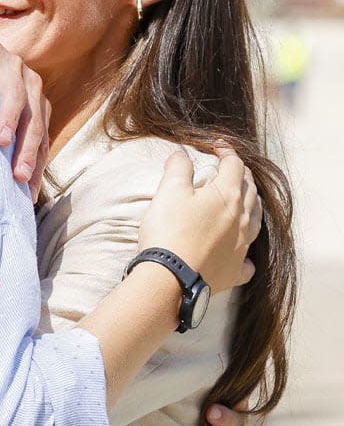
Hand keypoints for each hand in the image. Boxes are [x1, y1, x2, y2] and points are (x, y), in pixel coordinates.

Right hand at [0, 19, 49, 200]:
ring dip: (8, 116)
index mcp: (35, 101)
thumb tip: (2, 185)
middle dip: (28, 147)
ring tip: (1, 139)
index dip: (36, 164)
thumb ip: (2, 140)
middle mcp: (27, 80)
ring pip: (14, 91)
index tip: (28, 193)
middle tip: (18, 174)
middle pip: (34, 117)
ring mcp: (7, 62)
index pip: (41, 138)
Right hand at [138, 146, 261, 292]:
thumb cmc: (169, 231)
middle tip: (230, 169)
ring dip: (252, 206)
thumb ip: (178, 168)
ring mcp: (241, 246)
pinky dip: (246, 253)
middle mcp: (242, 219)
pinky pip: (248, 261)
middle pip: (250, 190)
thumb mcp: (169, 191)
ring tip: (245, 201)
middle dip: (242, 175)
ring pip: (256, 220)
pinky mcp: (234, 271)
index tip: (216, 147)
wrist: (169, 278)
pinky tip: (241, 252)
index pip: (234, 164)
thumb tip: (181, 154)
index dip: (226, 151)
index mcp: (228, 195)